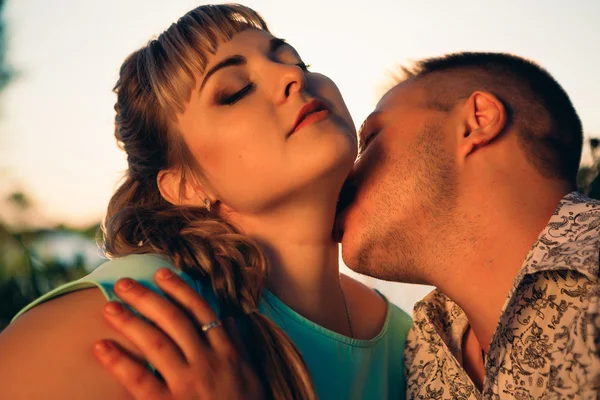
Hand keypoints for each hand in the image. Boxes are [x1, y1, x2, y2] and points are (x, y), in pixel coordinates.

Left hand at [93, 268, 262, 399]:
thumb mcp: (250, 374)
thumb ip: (238, 346)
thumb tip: (227, 319)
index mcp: (226, 353)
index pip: (201, 312)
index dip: (180, 290)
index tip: (161, 273)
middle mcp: (207, 363)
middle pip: (174, 321)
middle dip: (147, 298)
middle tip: (123, 284)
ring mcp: (188, 384)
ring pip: (156, 343)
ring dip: (130, 322)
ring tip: (109, 307)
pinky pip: (140, 380)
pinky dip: (119, 362)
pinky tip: (101, 347)